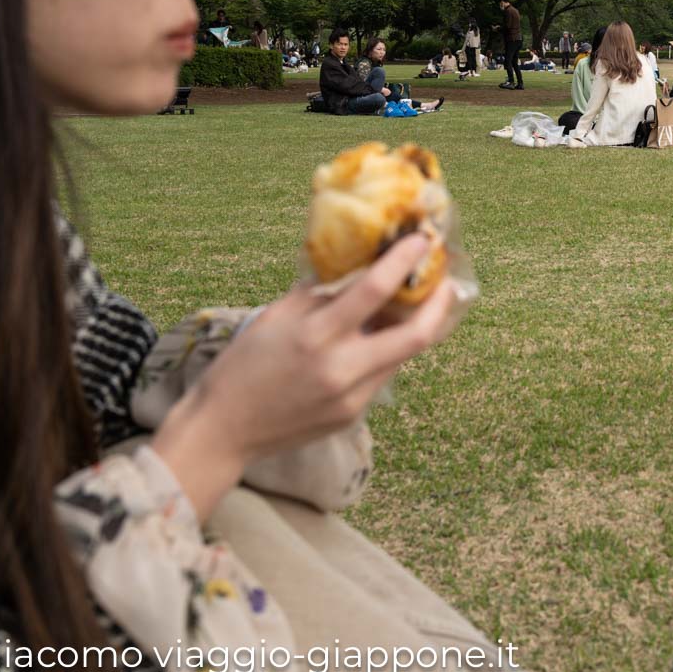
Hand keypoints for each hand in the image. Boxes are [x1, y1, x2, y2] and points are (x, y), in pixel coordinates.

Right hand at [152, 234, 458, 517]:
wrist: (225, 430)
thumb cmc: (245, 365)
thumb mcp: (276, 316)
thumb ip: (319, 290)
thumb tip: (354, 260)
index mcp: (317, 336)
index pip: (373, 292)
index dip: (403, 262)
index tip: (421, 241)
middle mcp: (342, 369)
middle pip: (416, 336)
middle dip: (440, 305)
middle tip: (447, 281)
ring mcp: (352, 398)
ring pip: (403, 356)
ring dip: (417, 328)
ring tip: (419, 302)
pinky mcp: (353, 416)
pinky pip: (383, 376)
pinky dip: (388, 351)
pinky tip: (380, 336)